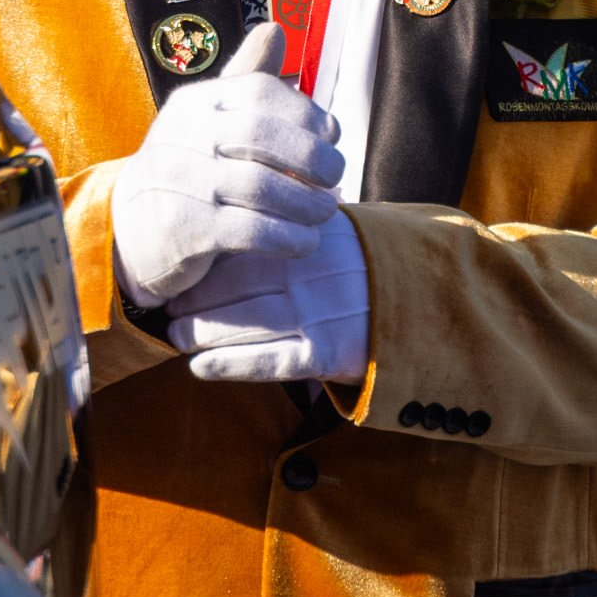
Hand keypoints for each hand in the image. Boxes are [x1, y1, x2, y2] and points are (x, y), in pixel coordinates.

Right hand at [109, 20, 345, 307]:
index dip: (305, 112)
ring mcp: (180, 184)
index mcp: (194, 103)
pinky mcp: (185, 231)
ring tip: (325, 211)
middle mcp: (182, 136)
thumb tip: (276, 28)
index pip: (259, 92)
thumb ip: (245, 80)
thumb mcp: (207, 120)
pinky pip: (251, 232)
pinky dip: (290, 238)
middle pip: (262, 134)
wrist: (128, 229)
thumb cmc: (186, 169)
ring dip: (307, 203)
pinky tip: (305, 242)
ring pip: (261, 186)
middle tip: (336, 176)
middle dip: (313, 156)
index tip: (332, 136)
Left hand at [170, 221, 371, 389]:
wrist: (428, 303)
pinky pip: (271, 360)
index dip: (202, 270)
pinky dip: (232, 364)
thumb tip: (236, 229)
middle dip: (195, 303)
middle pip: (234, 287)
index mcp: (304, 243)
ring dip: (203, 334)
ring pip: (246, 324)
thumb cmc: (369, 270)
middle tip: (167, 313)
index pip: (239, 253)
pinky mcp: (329, 353)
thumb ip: (292, 234)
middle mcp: (308, 276)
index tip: (176, 279)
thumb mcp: (333, 235)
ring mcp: (318, 314)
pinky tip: (201, 367)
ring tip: (177, 338)